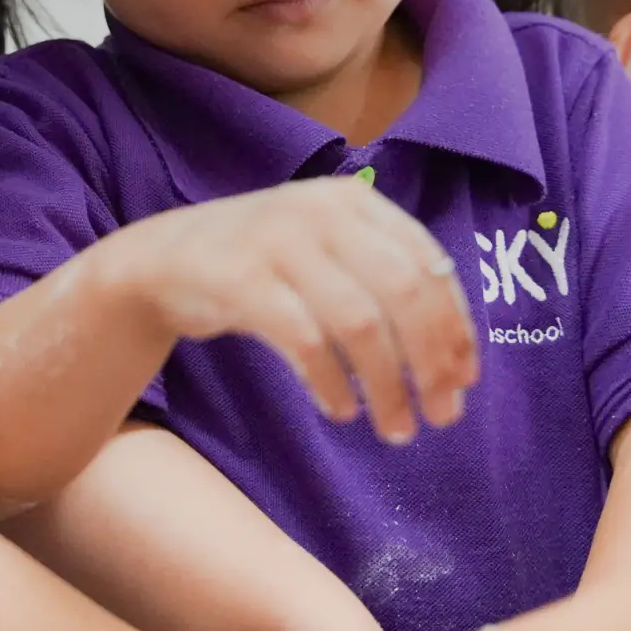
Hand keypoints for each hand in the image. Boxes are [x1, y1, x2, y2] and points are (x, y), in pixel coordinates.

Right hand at [103, 178, 476, 443]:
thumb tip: (455, 363)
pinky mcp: (240, 280)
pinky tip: (341, 410)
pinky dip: (332, 384)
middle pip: (404, 293)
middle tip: (442, 417)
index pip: (428, 263)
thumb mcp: (328, 254)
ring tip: (396, 428)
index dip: (456, 326)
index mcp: (354, 202)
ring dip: (387, 385)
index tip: (466, 380)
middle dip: (431, 362)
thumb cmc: (264, 267)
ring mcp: (278, 242)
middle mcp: (321, 212)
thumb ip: (384, 286)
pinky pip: (305, 341)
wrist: (164, 260)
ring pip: (359, 323)